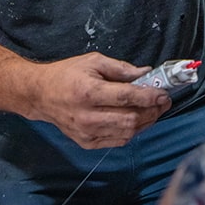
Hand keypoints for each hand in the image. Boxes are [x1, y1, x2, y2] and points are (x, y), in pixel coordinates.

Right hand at [24, 52, 171, 148]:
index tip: (163, 93)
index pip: (127, 97)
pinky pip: (118, 141)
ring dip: (146, 122)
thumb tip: (147, 73)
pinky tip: (136, 119)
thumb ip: (122, 68)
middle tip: (163, 101)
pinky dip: (132, 131)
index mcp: (89, 92)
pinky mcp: (87, 143)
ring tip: (153, 110)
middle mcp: (87, 116)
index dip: (149, 96)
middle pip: (130, 119)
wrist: (41, 95)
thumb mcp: (94, 61)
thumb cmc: (67, 74)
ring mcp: (87, 133)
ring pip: (127, 133)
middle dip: (152, 111)